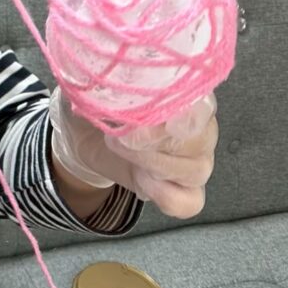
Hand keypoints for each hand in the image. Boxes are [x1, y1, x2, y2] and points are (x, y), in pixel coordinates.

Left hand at [49, 86, 218, 218]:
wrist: (84, 135)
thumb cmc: (94, 104)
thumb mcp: (89, 88)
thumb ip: (102, 85)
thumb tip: (104, 88)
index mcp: (183, 92)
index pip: (202, 105)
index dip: (185, 116)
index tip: (159, 124)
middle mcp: (200, 124)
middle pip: (198, 140)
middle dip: (155, 142)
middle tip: (120, 138)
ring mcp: (198, 158)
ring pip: (195, 170)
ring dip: (152, 164)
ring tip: (121, 149)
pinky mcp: (186, 188)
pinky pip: (190, 201)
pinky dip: (163, 195)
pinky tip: (141, 180)